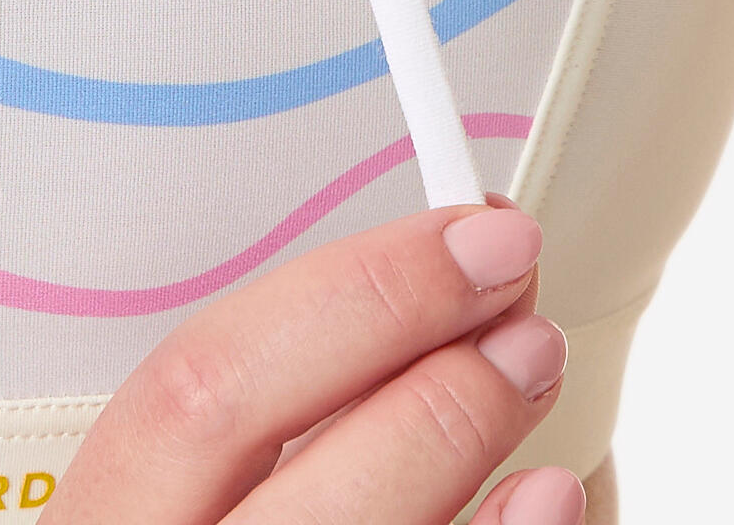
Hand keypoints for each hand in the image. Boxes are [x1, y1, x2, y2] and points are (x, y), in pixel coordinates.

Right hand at [56, 202, 582, 524]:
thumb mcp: (184, 499)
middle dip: (418, 358)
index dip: (346, 295)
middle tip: (513, 296)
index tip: (459, 235)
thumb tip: (414, 313)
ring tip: (534, 363)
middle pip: (289, 466)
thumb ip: (256, 424)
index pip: (198, 387)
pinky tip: (548, 501)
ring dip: (466, 436)